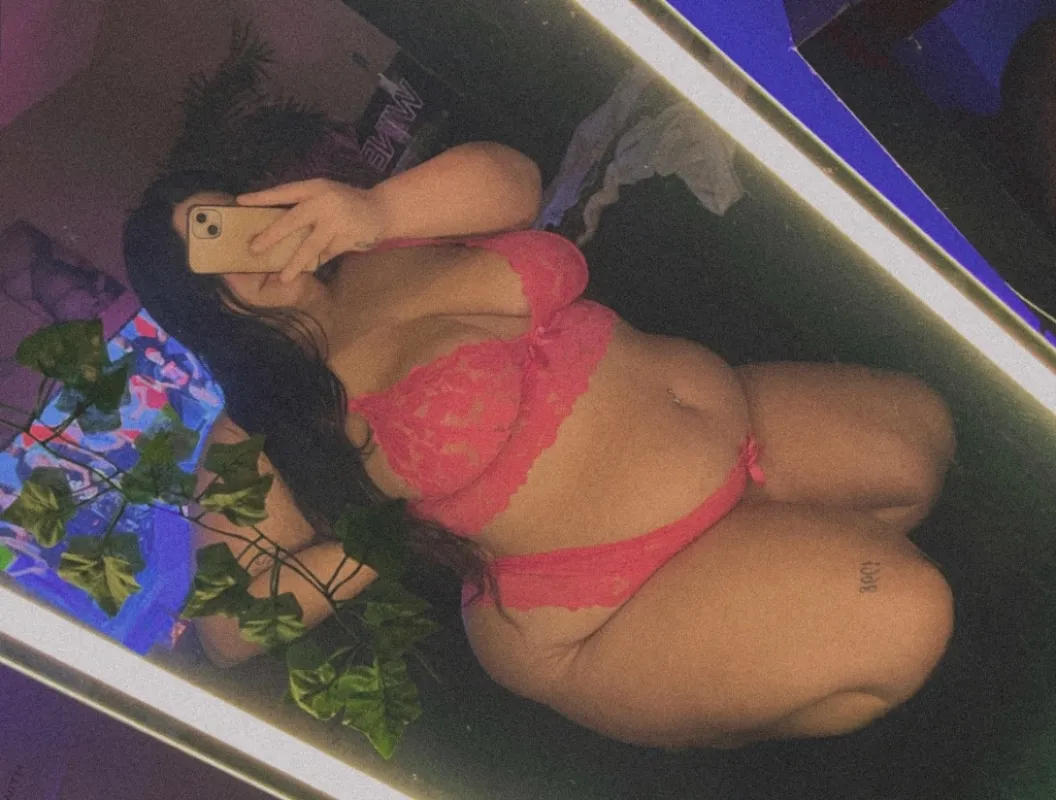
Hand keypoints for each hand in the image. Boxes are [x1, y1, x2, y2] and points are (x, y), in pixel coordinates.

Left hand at [236, 179, 387, 283]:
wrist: (381, 210)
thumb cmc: (346, 202)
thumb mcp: (325, 193)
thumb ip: (304, 204)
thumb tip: (272, 221)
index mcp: (315, 187)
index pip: (284, 192)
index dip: (262, 197)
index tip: (240, 202)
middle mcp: (325, 202)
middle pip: (293, 220)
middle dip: (272, 236)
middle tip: (254, 249)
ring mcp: (336, 222)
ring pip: (310, 246)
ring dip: (295, 263)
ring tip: (282, 278)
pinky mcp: (346, 239)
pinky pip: (325, 255)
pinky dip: (315, 264)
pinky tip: (305, 272)